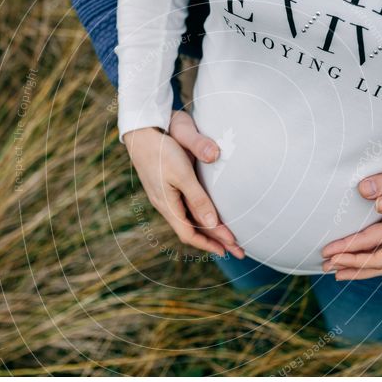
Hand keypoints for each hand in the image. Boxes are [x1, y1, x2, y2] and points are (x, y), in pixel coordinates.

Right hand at [123, 114, 244, 258]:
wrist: (143, 131)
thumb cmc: (162, 150)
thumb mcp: (182, 174)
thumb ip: (197, 198)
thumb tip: (212, 223)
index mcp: (167, 205)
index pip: (189, 234)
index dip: (208, 244)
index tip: (228, 250)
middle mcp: (166, 204)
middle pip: (192, 230)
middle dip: (215, 241)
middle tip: (238, 250)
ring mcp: (167, 196)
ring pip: (191, 219)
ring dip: (210, 229)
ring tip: (229, 237)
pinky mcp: (170, 186)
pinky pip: (188, 208)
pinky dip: (202, 216)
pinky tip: (211, 216)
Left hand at [321, 144, 381, 279]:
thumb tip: (375, 202)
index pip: (379, 257)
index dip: (354, 259)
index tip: (333, 257)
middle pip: (378, 265)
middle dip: (352, 267)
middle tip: (326, 268)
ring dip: (361, 265)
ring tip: (339, 268)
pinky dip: (375, 258)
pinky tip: (367, 256)